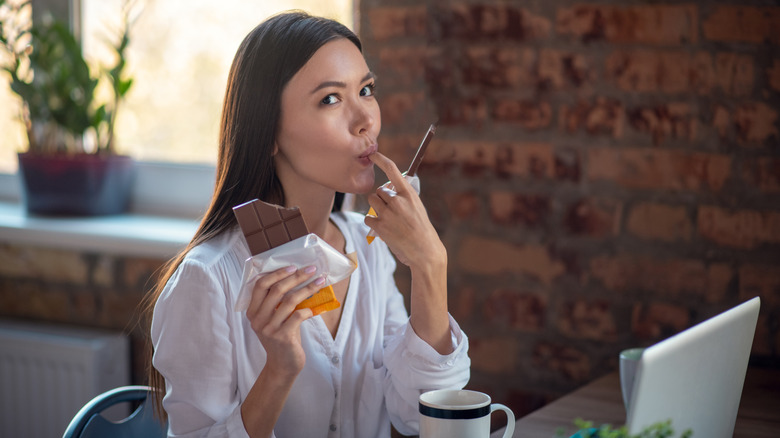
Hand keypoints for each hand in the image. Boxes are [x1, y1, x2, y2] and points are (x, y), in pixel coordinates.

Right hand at [246, 266, 323, 377]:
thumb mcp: (274, 318)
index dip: (276, 273)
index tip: (292, 267)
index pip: (260, 285)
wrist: (282, 365)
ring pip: (290, 301)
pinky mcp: (282, 337)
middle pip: (277, 290)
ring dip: (308, 289)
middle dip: (296, 277)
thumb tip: (298, 278)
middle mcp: (258, 319)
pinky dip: (308, 309)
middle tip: (311, 269)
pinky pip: (298, 316)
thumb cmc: (282, 337)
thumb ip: (278, 302)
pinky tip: (314, 308)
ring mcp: (269, 328)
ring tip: (320, 282)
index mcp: (252, 311)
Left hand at [365, 152, 445, 268]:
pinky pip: (368, 217)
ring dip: (376, 208)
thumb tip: (388, 189)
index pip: (393, 170)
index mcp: (409, 194)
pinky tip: (384, 229)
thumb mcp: (417, 207)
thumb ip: (403, 196)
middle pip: (378, 191)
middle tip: (391, 211)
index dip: (381, 160)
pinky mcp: (380, 226)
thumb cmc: (421, 229)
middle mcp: (398, 201)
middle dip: (382, 199)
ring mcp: (388, 214)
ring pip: (372, 201)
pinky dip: (373, 222)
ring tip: (388, 219)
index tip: (372, 154)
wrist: (425, 251)